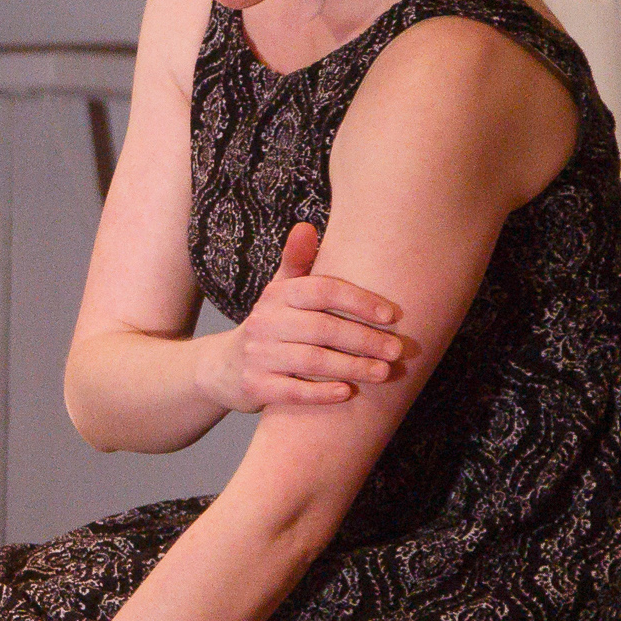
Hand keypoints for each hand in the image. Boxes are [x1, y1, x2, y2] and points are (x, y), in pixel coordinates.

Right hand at [205, 224, 407, 410]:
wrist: (223, 367)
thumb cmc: (269, 326)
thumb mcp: (278, 292)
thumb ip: (296, 262)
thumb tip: (305, 226)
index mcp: (277, 295)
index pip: (323, 290)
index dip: (360, 302)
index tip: (392, 316)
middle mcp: (264, 322)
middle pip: (323, 329)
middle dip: (365, 340)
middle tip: (397, 350)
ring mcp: (258, 355)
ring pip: (313, 361)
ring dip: (353, 367)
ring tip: (383, 372)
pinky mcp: (255, 387)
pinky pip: (293, 392)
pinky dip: (321, 394)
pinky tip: (346, 393)